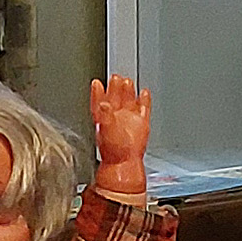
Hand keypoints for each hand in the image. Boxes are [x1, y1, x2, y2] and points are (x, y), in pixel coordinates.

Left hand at [90, 75, 152, 196]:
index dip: (98, 92)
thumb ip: (104, 116)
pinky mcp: (141, 123)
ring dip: (128, 91)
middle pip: (115, 97)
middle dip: (115, 87)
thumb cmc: (113, 152)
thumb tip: (103, 104)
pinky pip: (144, 108)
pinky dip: (145, 100)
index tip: (96, 83)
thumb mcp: (105, 129)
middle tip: (116, 77)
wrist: (125, 164)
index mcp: (103, 118)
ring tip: (128, 81)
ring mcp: (129, 119)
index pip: (99, 101)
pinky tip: (145, 92)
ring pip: (129, 100)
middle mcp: (116, 117)